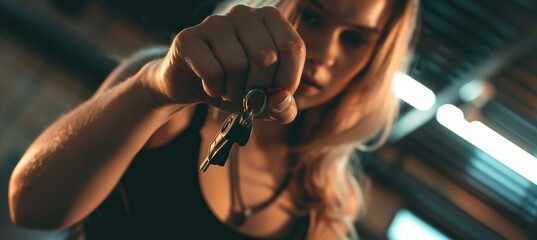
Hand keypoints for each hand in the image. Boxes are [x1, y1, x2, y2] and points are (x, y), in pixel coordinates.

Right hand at [153, 5, 304, 122]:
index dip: (287, 79)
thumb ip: (284, 108)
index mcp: (269, 18)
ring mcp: (214, 22)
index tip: (274, 94)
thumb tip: (281, 99)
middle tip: (246, 93)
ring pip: (238, 65)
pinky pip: (212, 72)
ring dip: (234, 90)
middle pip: (267, 56)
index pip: (293, 47)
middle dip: (258, 88)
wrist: (189, 85)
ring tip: (227, 89)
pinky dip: (214, 89)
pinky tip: (210, 86)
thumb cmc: (234, 86)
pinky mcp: (188, 38)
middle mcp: (243, 13)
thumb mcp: (265, 101)